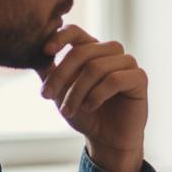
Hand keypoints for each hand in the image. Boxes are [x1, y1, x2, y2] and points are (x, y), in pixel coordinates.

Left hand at [39, 25, 147, 171]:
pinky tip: (89, 107)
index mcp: (92, 50)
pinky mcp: (139, 78)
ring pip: (96, 67)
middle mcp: (111, 52)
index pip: (76, 32)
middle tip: (47, 96)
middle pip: (83, 52)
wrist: (106, 139)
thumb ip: (49, 72)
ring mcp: (127, 63)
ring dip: (77, 91)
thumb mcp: (60, 92)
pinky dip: (97, 95)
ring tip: (68, 110)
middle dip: (62, 76)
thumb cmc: (84, 114)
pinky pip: (114, 79)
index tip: (46, 51)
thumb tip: (32, 54)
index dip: (60, 37)